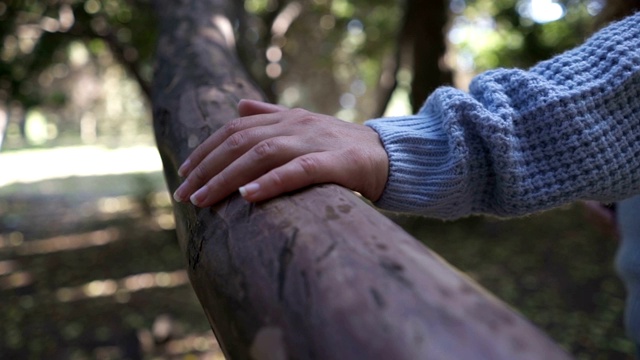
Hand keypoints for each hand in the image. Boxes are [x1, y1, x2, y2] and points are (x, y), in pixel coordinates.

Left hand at [172, 99, 388, 206]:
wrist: (386, 156)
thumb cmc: (339, 147)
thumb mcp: (303, 126)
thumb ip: (271, 115)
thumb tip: (239, 106)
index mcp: (285, 117)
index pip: (235, 130)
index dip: (206, 150)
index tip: (184, 173)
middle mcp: (295, 125)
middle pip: (240, 142)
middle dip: (207, 168)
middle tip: (184, 195)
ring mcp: (313, 141)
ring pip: (261, 154)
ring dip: (227, 177)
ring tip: (203, 199)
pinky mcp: (333, 163)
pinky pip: (297, 170)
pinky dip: (271, 182)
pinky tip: (247, 196)